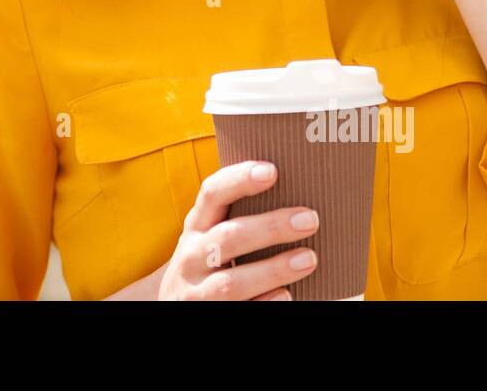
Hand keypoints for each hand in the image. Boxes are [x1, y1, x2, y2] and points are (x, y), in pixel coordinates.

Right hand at [155, 161, 318, 299]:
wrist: (176, 305)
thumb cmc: (207, 262)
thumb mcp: (209, 236)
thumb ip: (236, 217)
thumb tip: (296, 193)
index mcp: (196, 226)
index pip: (212, 194)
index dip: (239, 180)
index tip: (272, 171)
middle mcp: (191, 257)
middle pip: (228, 237)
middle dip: (270, 227)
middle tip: (310, 219)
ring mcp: (197, 291)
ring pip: (231, 282)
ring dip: (273, 269)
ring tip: (309, 258)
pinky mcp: (209, 315)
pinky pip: (240, 311)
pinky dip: (265, 302)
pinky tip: (286, 295)